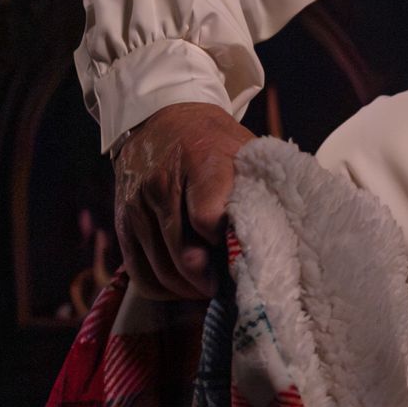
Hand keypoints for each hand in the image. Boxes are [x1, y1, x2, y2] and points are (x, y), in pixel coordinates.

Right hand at [112, 102, 256, 297]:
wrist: (159, 117)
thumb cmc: (211, 139)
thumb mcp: (241, 148)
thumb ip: (257, 185)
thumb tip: (284, 229)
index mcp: (199, 163)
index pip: (207, 220)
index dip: (226, 246)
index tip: (243, 254)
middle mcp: (162, 185)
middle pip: (184, 254)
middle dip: (209, 280)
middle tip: (230, 287)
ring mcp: (137, 205)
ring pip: (161, 270)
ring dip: (188, 289)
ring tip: (209, 289)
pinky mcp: (122, 222)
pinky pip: (139, 272)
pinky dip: (161, 288)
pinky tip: (182, 286)